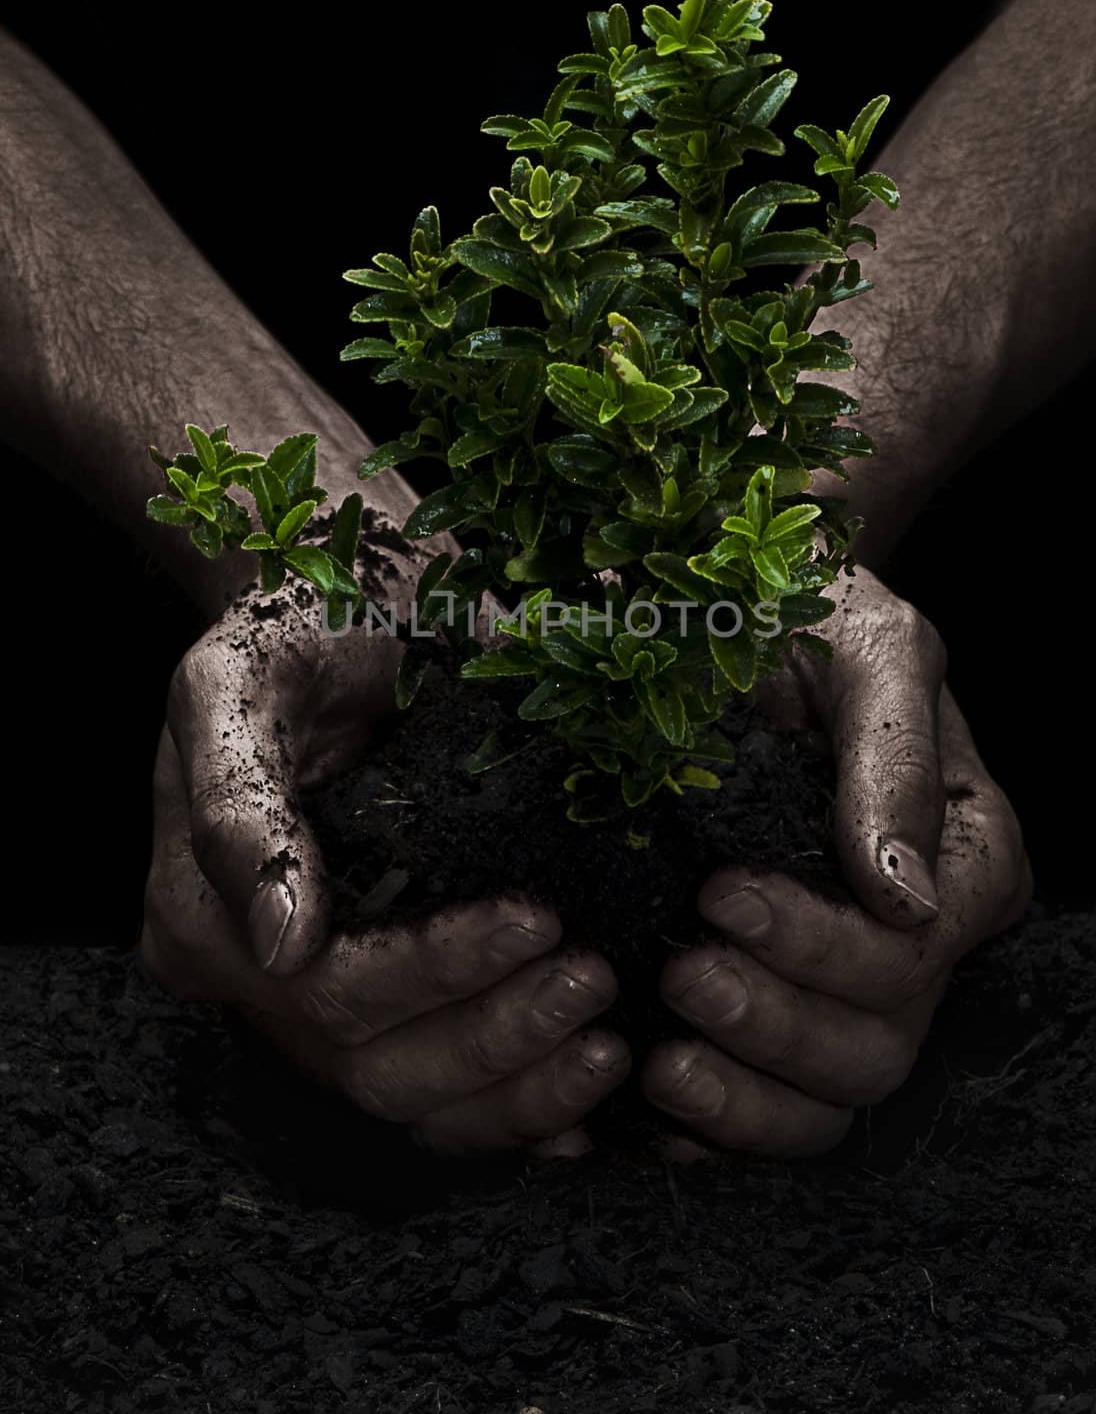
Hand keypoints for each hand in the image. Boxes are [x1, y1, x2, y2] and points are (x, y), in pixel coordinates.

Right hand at [141, 586, 629, 1156]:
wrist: (343, 618)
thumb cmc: (294, 633)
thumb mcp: (241, 681)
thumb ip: (239, 800)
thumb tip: (282, 943)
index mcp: (201, 917)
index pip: (327, 990)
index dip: (436, 970)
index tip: (537, 917)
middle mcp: (254, 983)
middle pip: (374, 1066)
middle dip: (495, 1033)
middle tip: (594, 978)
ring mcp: (314, 1008)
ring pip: (414, 1100)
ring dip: (518, 1087)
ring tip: (607, 1041)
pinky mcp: (381, 1006)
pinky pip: (442, 1097)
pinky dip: (516, 1108)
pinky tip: (585, 1099)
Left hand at [642, 568, 1031, 1158]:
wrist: (744, 620)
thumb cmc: (819, 617)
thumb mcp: (869, 651)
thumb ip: (892, 761)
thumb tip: (904, 894)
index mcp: (966, 860)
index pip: (913, 950)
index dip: (821, 944)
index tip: (720, 892)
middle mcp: (919, 939)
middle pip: (876, 1043)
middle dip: (776, 1021)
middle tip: (681, 972)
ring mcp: (847, 982)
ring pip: (829, 1099)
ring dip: (744, 1093)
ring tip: (658, 1053)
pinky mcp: (780, 1001)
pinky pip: (765, 1106)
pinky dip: (709, 1124)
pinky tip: (643, 1102)